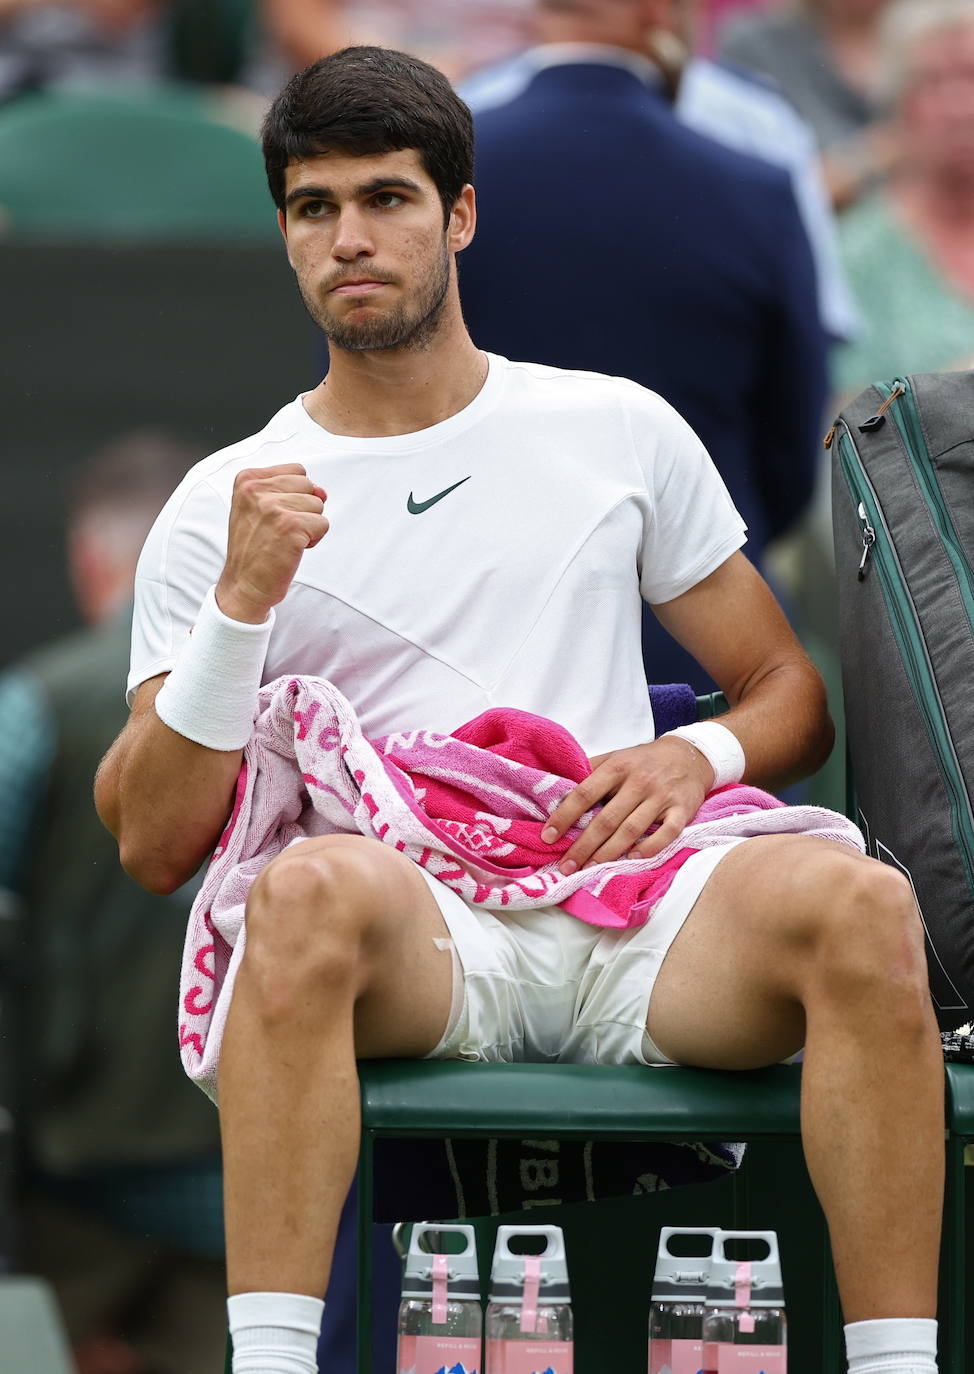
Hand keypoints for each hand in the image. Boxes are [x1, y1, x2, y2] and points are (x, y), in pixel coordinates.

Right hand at [216, 464, 327, 623]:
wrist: (243, 584)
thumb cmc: (255, 548)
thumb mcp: (263, 509)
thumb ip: (292, 491)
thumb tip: (323, 491)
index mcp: (247, 479)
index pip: (297, 471)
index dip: (295, 495)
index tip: (274, 516)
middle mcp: (256, 489)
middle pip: (309, 486)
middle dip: (303, 510)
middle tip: (279, 530)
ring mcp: (273, 507)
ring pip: (318, 504)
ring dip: (308, 526)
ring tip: (284, 540)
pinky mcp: (290, 526)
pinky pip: (323, 524)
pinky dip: (313, 540)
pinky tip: (292, 549)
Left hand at [541, 736, 714, 874]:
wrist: (690, 754)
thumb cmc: (644, 760)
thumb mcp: (616, 757)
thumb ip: (590, 771)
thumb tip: (556, 788)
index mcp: (618, 767)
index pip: (585, 793)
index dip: (564, 816)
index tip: (548, 836)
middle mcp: (639, 781)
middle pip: (606, 819)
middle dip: (583, 845)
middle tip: (566, 866)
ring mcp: (662, 796)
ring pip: (632, 830)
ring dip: (609, 853)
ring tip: (590, 869)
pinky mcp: (682, 809)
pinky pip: (667, 833)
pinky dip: (650, 847)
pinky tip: (633, 858)